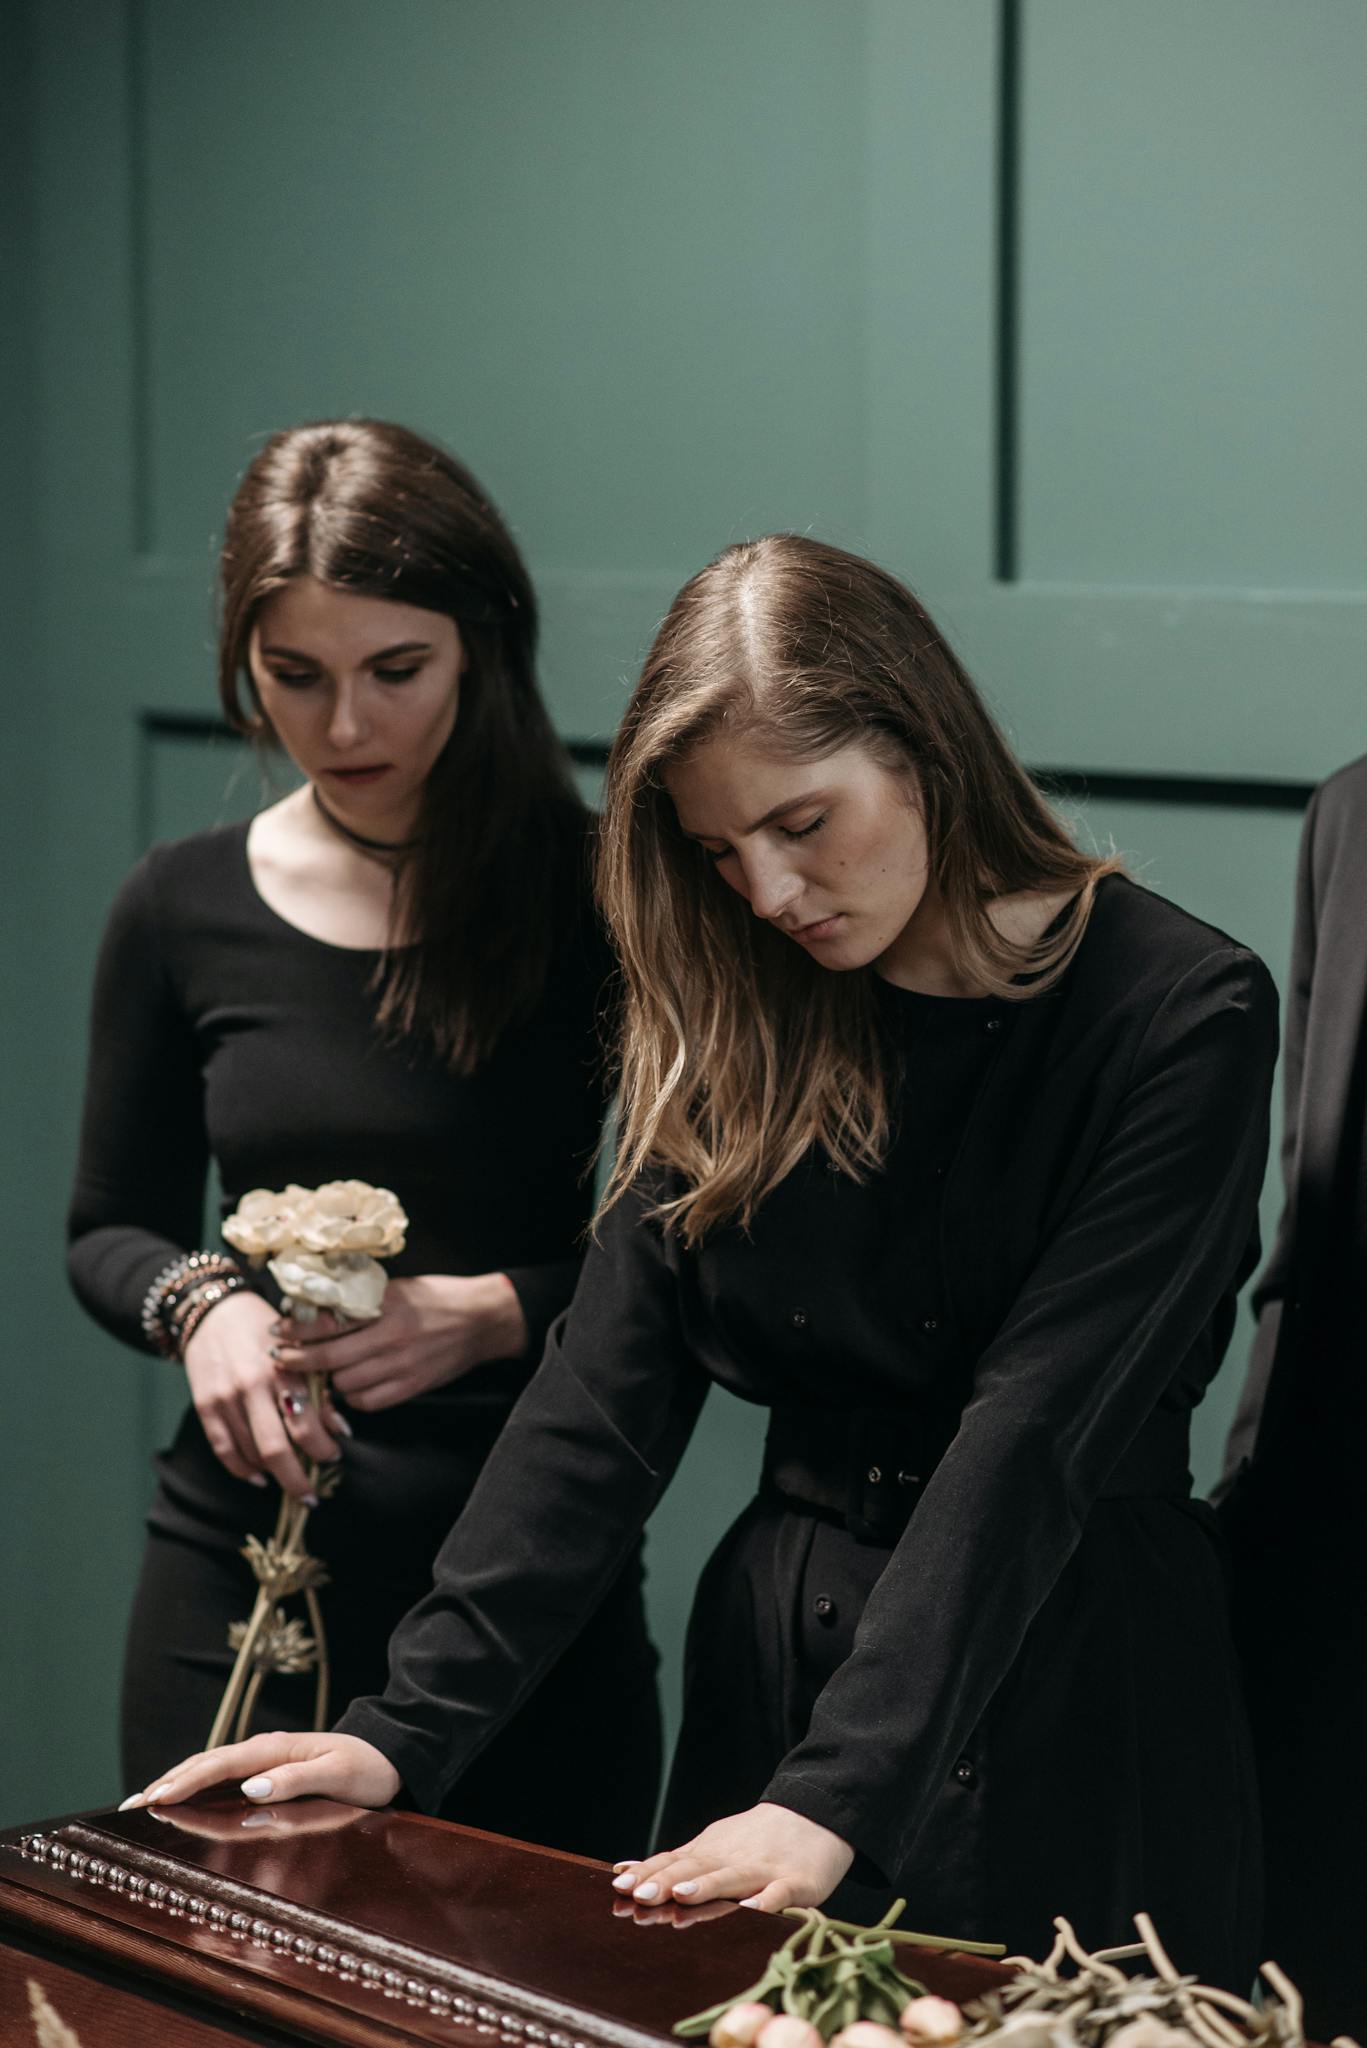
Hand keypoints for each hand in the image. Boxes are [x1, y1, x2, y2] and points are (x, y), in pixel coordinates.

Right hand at [118, 1730, 401, 1811]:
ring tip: (142, 1801)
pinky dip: (197, 1784)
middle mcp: (263, 1749)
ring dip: (175, 1781)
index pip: (220, 1764)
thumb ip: (295, 1780)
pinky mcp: (268, 1768)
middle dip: (167, 1781)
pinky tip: (182, 1797)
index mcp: (274, 1748)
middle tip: (129, 1804)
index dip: (186, 1782)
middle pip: (205, 1763)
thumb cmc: (366, 1768)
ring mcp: (264, 1758)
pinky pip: (223, 1775)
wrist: (389, 1755)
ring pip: (210, 1767)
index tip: (155, 1799)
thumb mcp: (337, 1775)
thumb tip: (250, 1787)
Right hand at [183, 1290, 341, 1497]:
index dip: (323, 1449)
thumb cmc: (268, 1329)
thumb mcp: (302, 1349)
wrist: (216, 1312)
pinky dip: (243, 1470)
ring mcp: (225, 1398)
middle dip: (297, 1480)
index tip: (334, 1456)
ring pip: (251, 1454)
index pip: (306, 1424)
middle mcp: (253, 1385)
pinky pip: (224, 1451)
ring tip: (289, 1477)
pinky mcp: (205, 1406)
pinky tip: (260, 1476)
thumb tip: (340, 1429)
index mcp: (284, 1368)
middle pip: (276, 1450)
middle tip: (311, 1496)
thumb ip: (321, 1387)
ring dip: (274, 1473)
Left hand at [271, 1273, 528, 1410]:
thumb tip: (315, 1311)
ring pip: (345, 1384)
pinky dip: (354, 1395)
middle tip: (280, 1359)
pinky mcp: (412, 1386)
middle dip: (298, 1361)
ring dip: (329, 1380)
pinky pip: (368, 1401)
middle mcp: (391, 1336)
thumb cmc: (436, 1298)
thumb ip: (361, 1301)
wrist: (482, 1319)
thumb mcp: (397, 1288)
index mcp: (385, 1305)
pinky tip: (353, 1384)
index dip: (297, 1329)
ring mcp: (402, 1365)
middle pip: (329, 1359)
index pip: (328, 1321)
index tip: (277, 1330)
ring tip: (322, 1371)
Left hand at [610, 1802, 853, 1912]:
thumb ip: (674, 1863)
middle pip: (697, 1870)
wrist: (814, 1815)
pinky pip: (781, 1892)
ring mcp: (764, 1870)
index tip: (620, 1887)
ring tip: (683, 1898)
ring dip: (708, 1888)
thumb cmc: (756, 1840)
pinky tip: (754, 1908)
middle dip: (667, 1883)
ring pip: (732, 1879)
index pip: (674, 1863)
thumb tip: (624, 1871)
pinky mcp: (796, 1882)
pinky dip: (767, 1900)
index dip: (648, 1875)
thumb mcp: (713, 1845)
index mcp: (711, 1853)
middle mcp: (732, 1860)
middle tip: (640, 1896)